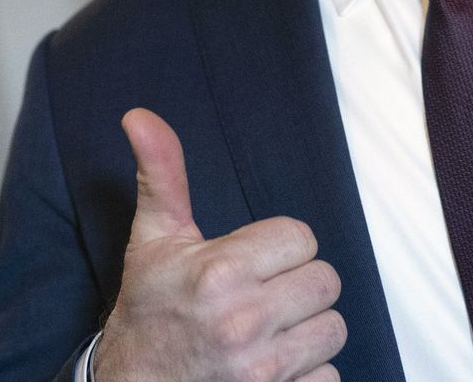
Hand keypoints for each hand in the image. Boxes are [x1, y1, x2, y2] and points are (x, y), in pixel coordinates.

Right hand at [92, 109, 345, 381]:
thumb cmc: (148, 311)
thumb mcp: (153, 239)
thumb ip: (161, 174)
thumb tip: (139, 116)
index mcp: (219, 273)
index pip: (302, 238)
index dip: (279, 248)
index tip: (251, 263)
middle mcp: (243, 322)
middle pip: (325, 282)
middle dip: (298, 287)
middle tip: (262, 296)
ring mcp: (262, 370)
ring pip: (333, 329)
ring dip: (307, 330)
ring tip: (268, 331)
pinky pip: (329, 375)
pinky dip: (307, 374)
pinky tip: (271, 366)